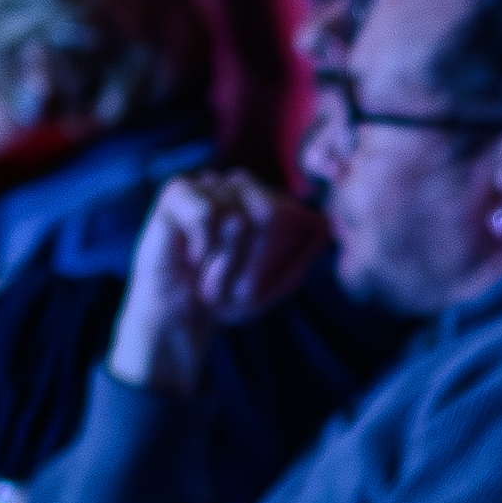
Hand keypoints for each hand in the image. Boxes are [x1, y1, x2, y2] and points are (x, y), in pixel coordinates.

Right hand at [108, 170, 325, 394]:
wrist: (177, 317)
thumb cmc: (222, 299)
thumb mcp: (271, 285)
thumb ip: (300, 257)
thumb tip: (325, 224)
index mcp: (254, 201)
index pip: (285, 207)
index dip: (269, 248)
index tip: (246, 279)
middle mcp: (231, 187)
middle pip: (265, 209)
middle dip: (248, 255)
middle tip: (224, 278)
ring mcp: (205, 186)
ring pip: (237, 214)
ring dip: (225, 256)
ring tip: (206, 270)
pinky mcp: (176, 193)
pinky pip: (206, 212)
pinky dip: (203, 245)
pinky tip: (191, 257)